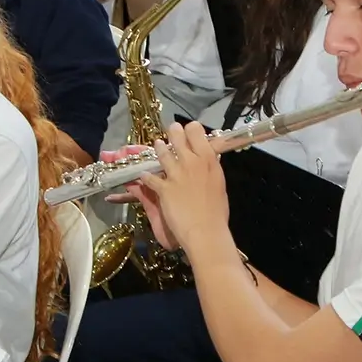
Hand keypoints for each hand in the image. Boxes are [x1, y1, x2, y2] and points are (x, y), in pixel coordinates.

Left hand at [129, 121, 229, 255]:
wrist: (206, 231)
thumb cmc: (217, 211)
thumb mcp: (219, 183)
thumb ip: (211, 168)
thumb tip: (208, 159)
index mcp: (208, 160)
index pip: (196, 131)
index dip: (191, 129)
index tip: (189, 131)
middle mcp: (191, 162)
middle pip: (177, 136)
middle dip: (173, 132)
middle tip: (171, 130)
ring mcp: (176, 174)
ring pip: (162, 153)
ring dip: (158, 148)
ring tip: (156, 145)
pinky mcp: (163, 188)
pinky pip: (150, 178)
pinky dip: (146, 177)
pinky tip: (143, 176)